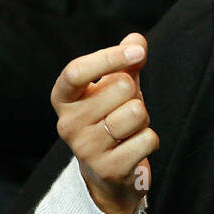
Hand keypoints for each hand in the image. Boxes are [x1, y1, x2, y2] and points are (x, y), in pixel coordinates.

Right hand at [51, 34, 155, 213]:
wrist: (108, 173)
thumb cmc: (111, 118)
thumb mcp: (115, 87)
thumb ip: (126, 63)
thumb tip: (136, 40)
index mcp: (63, 98)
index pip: (76, 71)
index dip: (109, 57)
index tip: (138, 52)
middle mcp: (67, 123)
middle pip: (122, 88)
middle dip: (135, 95)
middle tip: (125, 110)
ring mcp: (85, 149)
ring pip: (136, 113)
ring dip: (143, 119)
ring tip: (129, 130)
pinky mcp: (108, 169)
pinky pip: (148, 139)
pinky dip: (149, 140)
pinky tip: (133, 148)